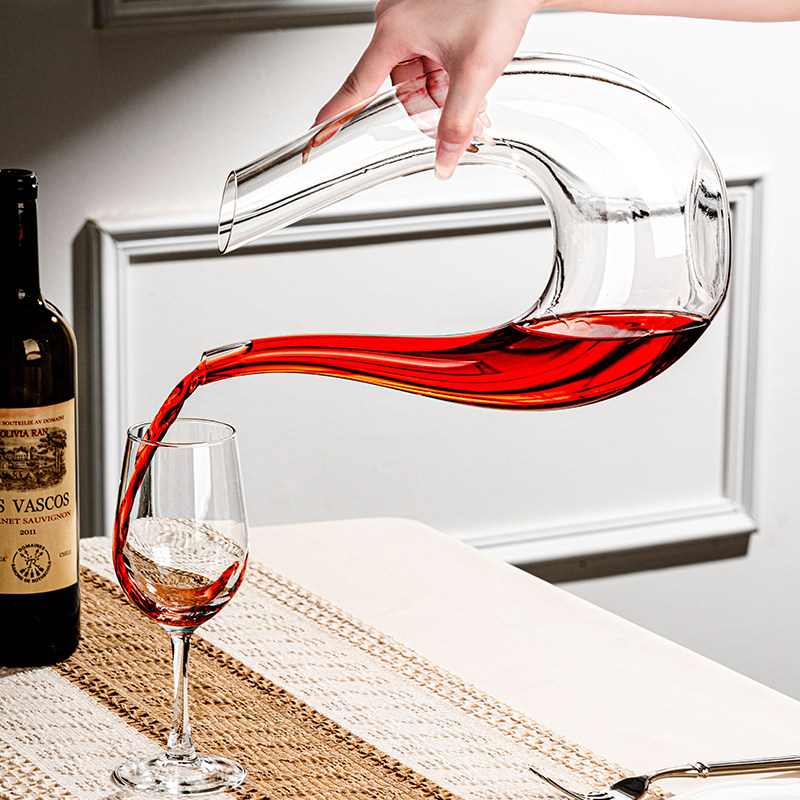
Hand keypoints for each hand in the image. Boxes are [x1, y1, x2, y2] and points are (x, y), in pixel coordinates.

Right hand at [314, 0, 540, 178]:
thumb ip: (458, 123)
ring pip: (418, 75)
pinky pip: (428, 57)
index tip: (318, 131)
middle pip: (401, 87)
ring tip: (474, 97)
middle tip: (460, 121)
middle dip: (430, 108)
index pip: (358, 86)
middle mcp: (397, 19)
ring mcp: (413, 15)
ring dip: (442, 94)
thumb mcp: (476, 73)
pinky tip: (468, 79)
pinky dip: (446, 75)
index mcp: (395, 30)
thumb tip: (444, 159)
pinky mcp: (429, 13)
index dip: (338, 114)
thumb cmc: (497, 1)